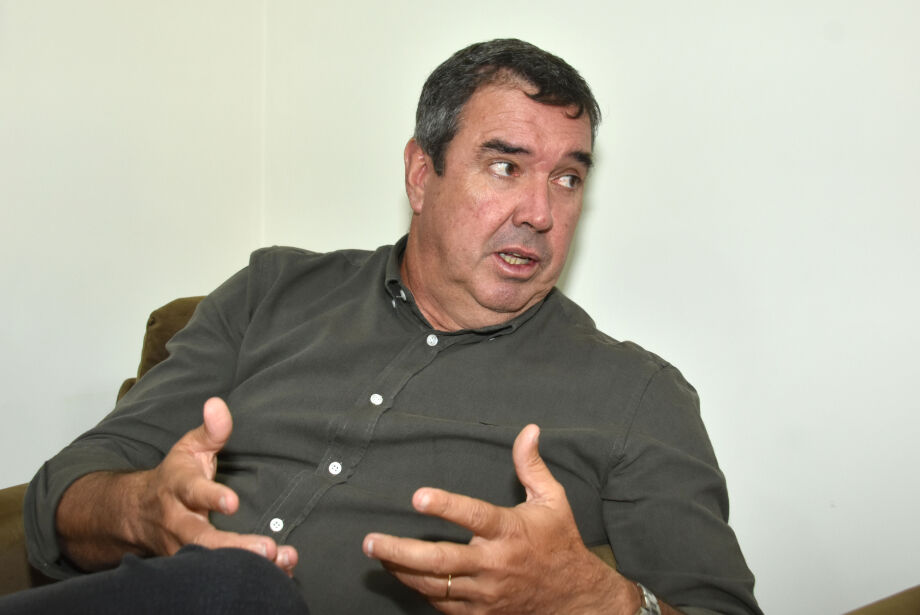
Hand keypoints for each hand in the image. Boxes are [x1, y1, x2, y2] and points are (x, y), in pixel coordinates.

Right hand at [135, 397, 297, 573]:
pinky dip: (248, 574)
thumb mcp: (189, 448)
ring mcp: (183, 548)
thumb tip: (218, 404)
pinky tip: (280, 571)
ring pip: (210, 563)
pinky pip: (219, 574)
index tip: (233, 502)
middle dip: (233, 545)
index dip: (211, 497)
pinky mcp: (193, 566)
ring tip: (280, 560)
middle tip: (266, 548)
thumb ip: (210, 430)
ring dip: (246, 563)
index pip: (192, 492)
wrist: (138, 514)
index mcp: (178, 489)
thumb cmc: (174, 478)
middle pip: (201, 538)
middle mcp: (178, 522)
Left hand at [362, 425, 636, 613]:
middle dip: (401, 551)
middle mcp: (495, 563)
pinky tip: (404, 575)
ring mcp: (486, 592)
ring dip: (402, 570)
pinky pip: (443, 604)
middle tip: (371, 540)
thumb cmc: (559, 541)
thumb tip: (529, 430)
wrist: (574, 596)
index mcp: (510, 531)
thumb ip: (531, 466)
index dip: (446, 506)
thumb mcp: (552, 500)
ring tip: (377, 555)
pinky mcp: (482, 612)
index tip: (418, 496)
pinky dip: (421, 590)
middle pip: (441, 560)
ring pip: (435, 585)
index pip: (474, 517)